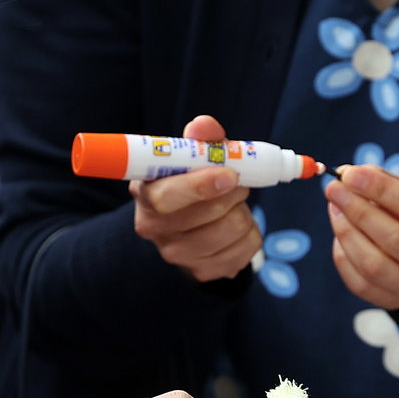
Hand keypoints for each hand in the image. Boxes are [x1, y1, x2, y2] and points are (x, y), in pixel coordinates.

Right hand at [131, 114, 261, 282]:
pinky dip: (251, 231)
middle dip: (234, 191)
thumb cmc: (186, 186)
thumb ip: (198, 139)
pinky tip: (235, 226)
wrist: (185, 231)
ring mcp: (181, 257)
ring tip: (232, 204)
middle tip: (236, 181)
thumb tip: (205, 126)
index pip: (167, 198)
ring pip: (235, 228)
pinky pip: (249, 246)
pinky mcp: (207, 272)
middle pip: (211, 213)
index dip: (201, 186)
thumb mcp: (186, 159)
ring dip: (243, 210)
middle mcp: (157, 231)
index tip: (229, 175)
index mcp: (147, 197)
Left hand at [324, 164, 398, 308]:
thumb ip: (391, 185)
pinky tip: (341, 238)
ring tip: (336, 210)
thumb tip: (349, 176)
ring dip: (347, 234)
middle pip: (396, 240)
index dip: (381, 189)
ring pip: (375, 267)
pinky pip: (362, 286)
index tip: (351, 175)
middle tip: (335, 190)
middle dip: (358, 211)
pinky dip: (345, 259)